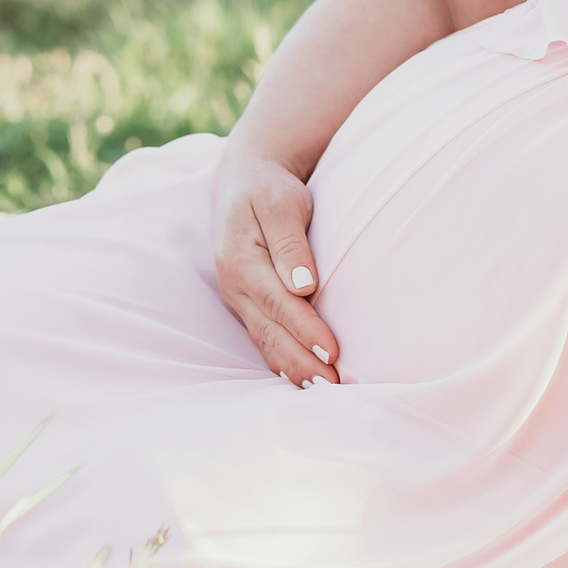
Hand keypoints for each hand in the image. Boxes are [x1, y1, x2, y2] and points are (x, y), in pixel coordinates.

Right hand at [212, 146, 340, 387]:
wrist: (245, 180)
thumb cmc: (269, 190)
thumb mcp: (281, 204)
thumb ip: (289, 242)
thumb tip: (303, 284)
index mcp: (240, 261)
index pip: (277, 302)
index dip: (304, 329)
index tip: (332, 351)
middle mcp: (234, 285)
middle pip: (269, 332)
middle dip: (301, 361)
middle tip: (333, 385)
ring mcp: (238, 297)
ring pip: (265, 341)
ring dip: (292, 368)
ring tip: (323, 388)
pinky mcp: (249, 303)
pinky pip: (264, 337)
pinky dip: (282, 360)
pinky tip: (302, 377)